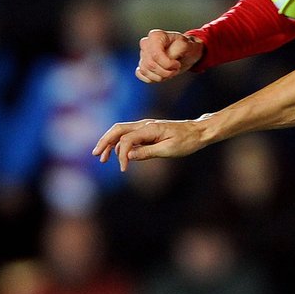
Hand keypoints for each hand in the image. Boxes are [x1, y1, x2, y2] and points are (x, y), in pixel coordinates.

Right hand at [92, 117, 207, 170]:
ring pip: (121, 131)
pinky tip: (116, 154)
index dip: (121, 155)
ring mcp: (145, 126)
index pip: (127, 140)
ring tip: (102, 158)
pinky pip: (129, 135)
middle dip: (104, 141)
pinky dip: (120, 143)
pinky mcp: (147, 131)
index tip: (123, 169)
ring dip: (110, 143)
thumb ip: (147, 152)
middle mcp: (145, 124)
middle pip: (117, 130)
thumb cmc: (187, 141)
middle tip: (96, 155)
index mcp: (150, 128)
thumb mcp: (169, 150)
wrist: (198, 132)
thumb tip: (128, 155)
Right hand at [135, 30, 203, 82]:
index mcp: (156, 36)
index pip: (155, 55)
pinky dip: (152, 78)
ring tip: (170, 71)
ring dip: (161, 76)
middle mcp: (146, 43)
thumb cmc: (185, 47)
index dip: (167, 64)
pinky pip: (141, 75)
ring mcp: (142, 54)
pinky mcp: (142, 64)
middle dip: (166, 72)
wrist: (185, 53)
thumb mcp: (186, 46)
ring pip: (145, 71)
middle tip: (176, 69)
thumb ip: (176, 50)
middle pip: (150, 64)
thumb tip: (167, 58)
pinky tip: (161, 74)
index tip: (177, 64)